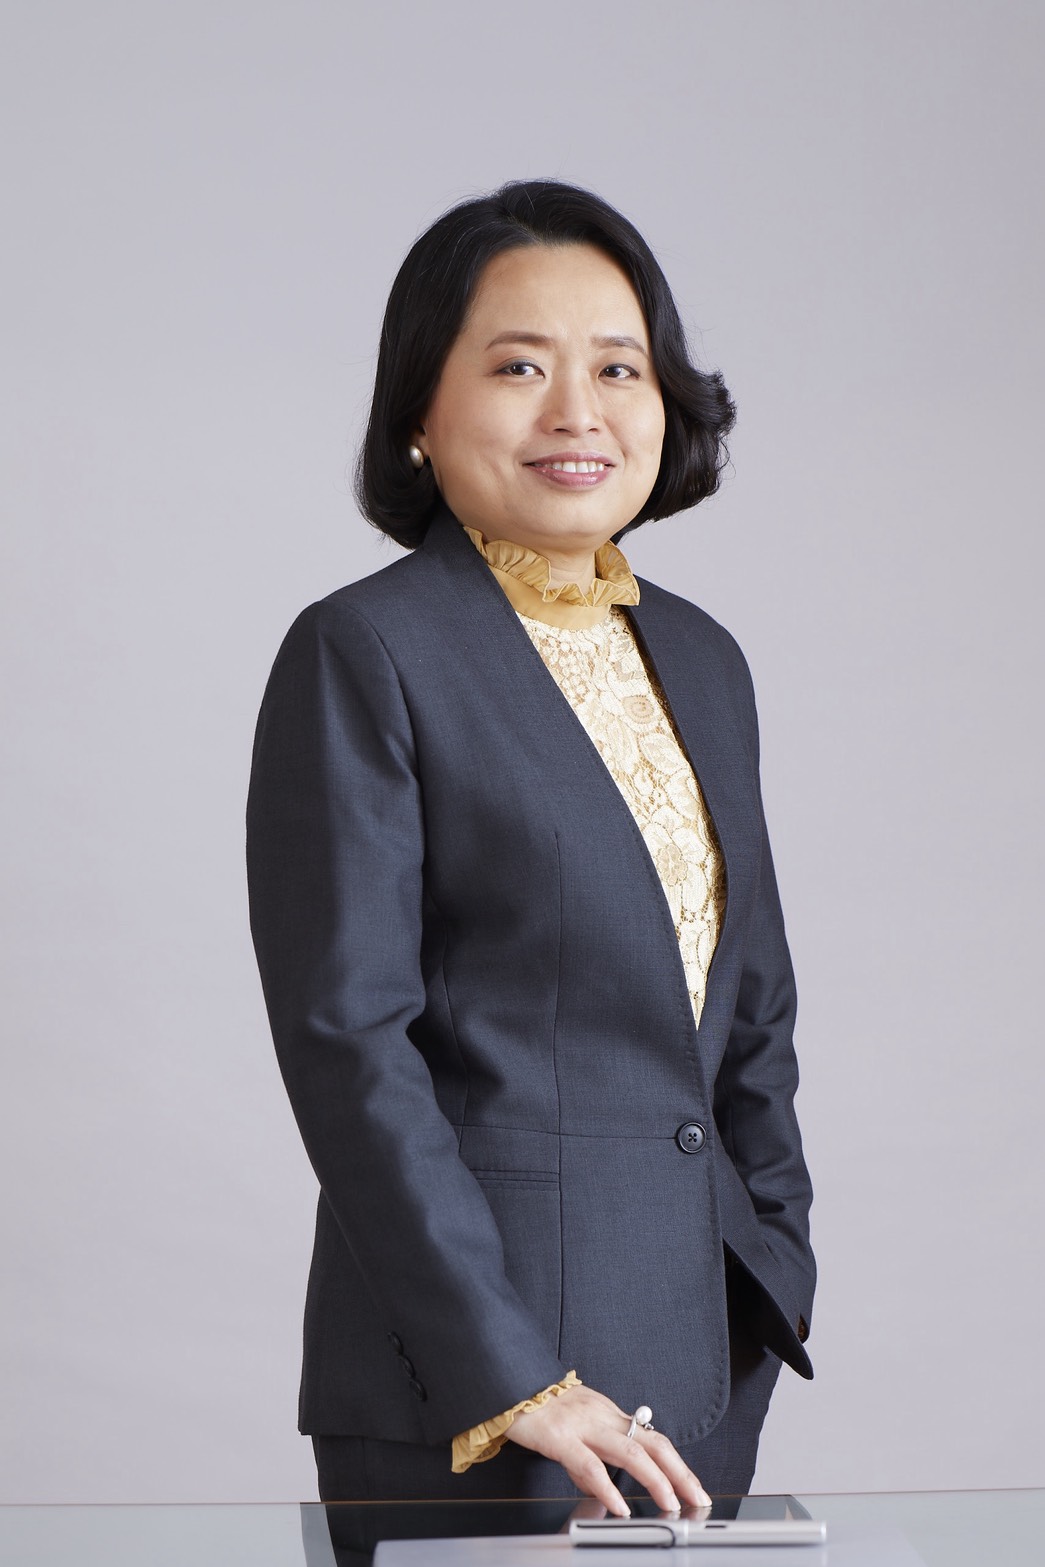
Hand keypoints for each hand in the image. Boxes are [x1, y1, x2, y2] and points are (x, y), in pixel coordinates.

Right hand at [507, 1384, 711, 1517]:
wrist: (507, 1382)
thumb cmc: (538, 1404)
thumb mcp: (573, 1426)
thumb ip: (591, 1457)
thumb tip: (604, 1489)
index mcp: (608, 1414)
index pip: (653, 1440)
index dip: (677, 1464)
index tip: (694, 1487)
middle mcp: (602, 1416)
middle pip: (653, 1444)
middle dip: (680, 1473)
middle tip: (697, 1498)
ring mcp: (583, 1425)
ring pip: (631, 1452)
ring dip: (656, 1480)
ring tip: (671, 1504)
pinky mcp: (559, 1437)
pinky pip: (590, 1465)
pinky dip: (608, 1488)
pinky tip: (620, 1506)